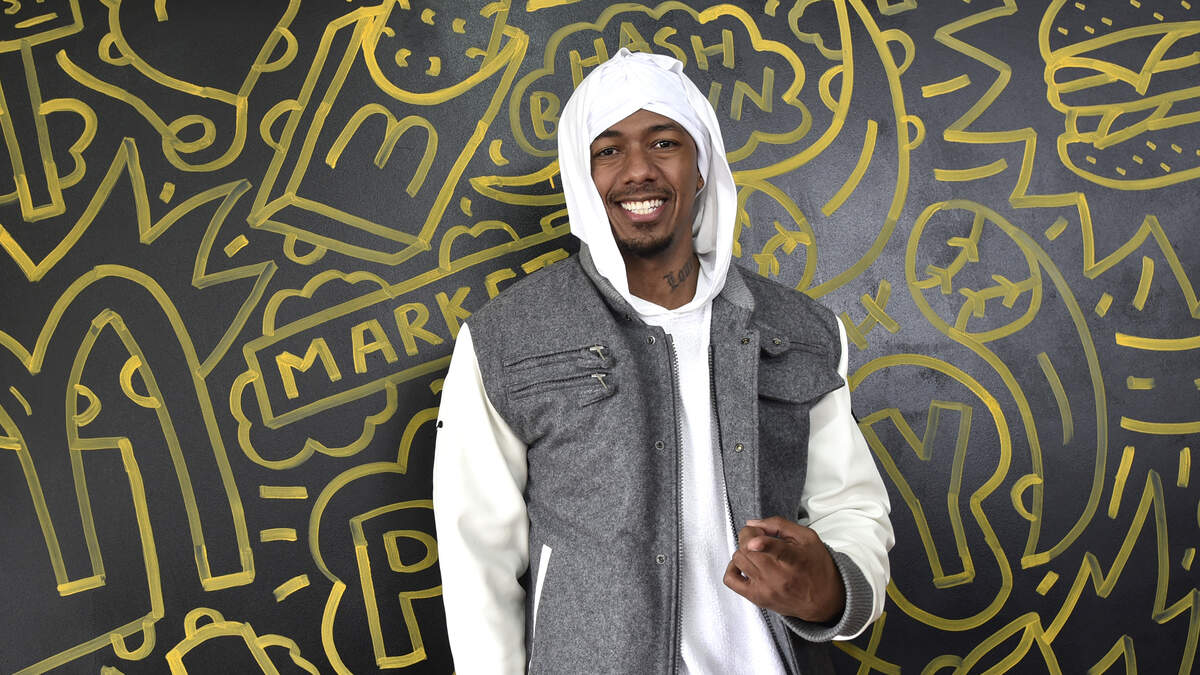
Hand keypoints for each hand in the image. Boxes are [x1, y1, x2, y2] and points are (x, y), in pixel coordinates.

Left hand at [722, 516, 845, 622]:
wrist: (823, 600)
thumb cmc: (816, 567)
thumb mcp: (807, 538)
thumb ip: (780, 525)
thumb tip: (753, 524)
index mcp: (796, 559)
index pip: (779, 551)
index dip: (764, 544)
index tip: (754, 541)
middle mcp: (780, 577)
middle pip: (749, 549)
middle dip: (749, 535)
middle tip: (758, 536)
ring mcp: (766, 588)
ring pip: (739, 559)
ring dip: (743, 549)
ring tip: (755, 551)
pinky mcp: (757, 597)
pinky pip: (731, 580)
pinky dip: (732, 567)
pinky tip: (744, 564)